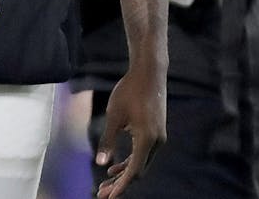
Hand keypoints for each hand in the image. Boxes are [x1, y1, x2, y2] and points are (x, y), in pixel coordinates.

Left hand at [95, 61, 166, 197]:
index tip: (108, 198)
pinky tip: (114, 167)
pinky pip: (143, 154)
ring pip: (141, 164)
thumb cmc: (130, 90)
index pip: (134, 171)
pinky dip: (130, 162)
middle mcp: (156, 141)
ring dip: (124, 174)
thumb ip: (107, 141)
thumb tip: (100, 163)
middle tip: (100, 194)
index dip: (121, 187)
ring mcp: (158, 137)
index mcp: (147, 139)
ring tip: (105, 184)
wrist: (149, 72)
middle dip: (120, 184)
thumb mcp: (114, 116)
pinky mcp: (156, 132)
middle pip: (138, 171)